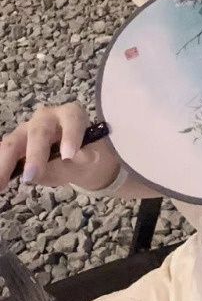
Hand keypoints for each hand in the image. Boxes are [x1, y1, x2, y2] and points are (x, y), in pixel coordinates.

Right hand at [0, 102, 119, 191]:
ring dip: (4, 163)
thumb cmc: (86, 153)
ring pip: (12, 142)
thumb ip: (83, 158)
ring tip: (0, 185)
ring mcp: (27, 129)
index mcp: (71, 115)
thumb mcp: (92, 158)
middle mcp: (47, 118)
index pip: (71, 121)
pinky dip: (0, 166)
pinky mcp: (15, 143)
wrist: (77, 158)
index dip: (70, 136)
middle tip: (31, 176)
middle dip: (34, 154)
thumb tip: (75, 158)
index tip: (69, 156)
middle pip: (38, 132)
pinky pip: (4, 153)